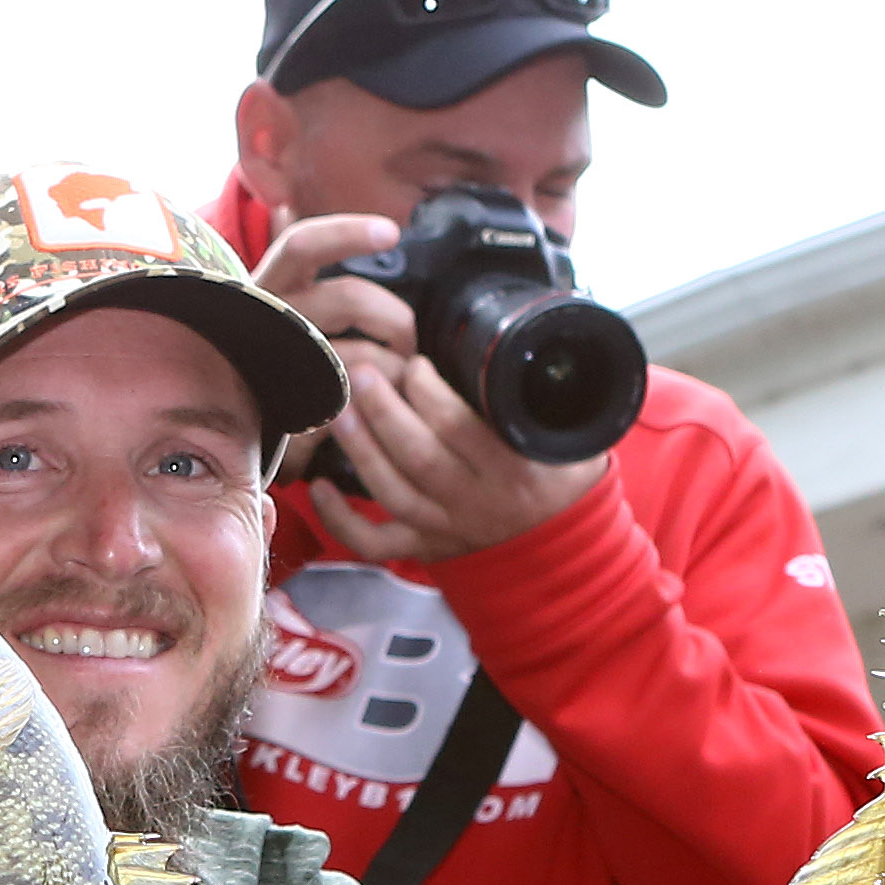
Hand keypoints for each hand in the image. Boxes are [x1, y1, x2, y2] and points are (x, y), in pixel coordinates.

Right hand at [250, 210, 413, 482]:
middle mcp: (271, 319)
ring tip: (400, 378)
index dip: (347, 233)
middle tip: (408, 339)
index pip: (303, 244)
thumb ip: (301, 271)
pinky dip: (378, 401)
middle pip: (350, 297)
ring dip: (396, 365)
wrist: (236, 428)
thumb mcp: (277, 307)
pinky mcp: (295, 412)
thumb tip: (297, 212)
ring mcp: (284, 367)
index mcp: (269, 286)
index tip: (391, 231)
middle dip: (395, 317)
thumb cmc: (268, 357)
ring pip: (362, 353)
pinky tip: (381, 406)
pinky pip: (355, 400)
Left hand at [311, 355, 607, 561]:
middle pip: (418, 457)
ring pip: (392, 493)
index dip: (430, 393)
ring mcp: (447, 528)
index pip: (462, 428)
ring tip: (339, 410)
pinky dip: (341, 520)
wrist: (566, 540)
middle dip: (384, 412)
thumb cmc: (561, 474)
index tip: (416, 363)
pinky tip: (318, 487)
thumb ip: (532, 393)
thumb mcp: (565, 431)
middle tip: (362, 373)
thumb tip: (511, 337)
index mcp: (513, 469)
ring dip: (359, 450)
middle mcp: (477, 503)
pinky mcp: (426, 547)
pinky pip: (376, 543)